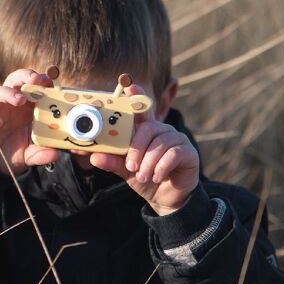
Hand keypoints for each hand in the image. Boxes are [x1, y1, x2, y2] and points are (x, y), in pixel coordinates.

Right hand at [0, 69, 59, 175]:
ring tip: (20, 100)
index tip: (50, 81)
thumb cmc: (11, 153)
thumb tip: (55, 154)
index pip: (32, 86)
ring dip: (9, 93)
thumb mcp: (29, 155)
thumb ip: (41, 153)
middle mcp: (9, 104)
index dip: (41, 80)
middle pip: (15, 80)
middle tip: (36, 80)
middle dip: (25, 76)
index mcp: (25, 107)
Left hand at [90, 84, 199, 214]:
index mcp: (146, 130)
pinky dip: (162, 166)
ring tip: (143, 177)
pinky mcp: (189, 152)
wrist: (164, 198)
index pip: (141, 109)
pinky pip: (174, 153)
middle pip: (149, 128)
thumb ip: (112, 161)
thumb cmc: (144, 177)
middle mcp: (162, 130)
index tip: (129, 85)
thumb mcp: (125, 170)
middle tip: (131, 166)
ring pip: (160, 143)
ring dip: (149, 162)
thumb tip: (94, 156)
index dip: (136, 95)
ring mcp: (177, 139)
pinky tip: (156, 177)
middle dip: (137, 148)